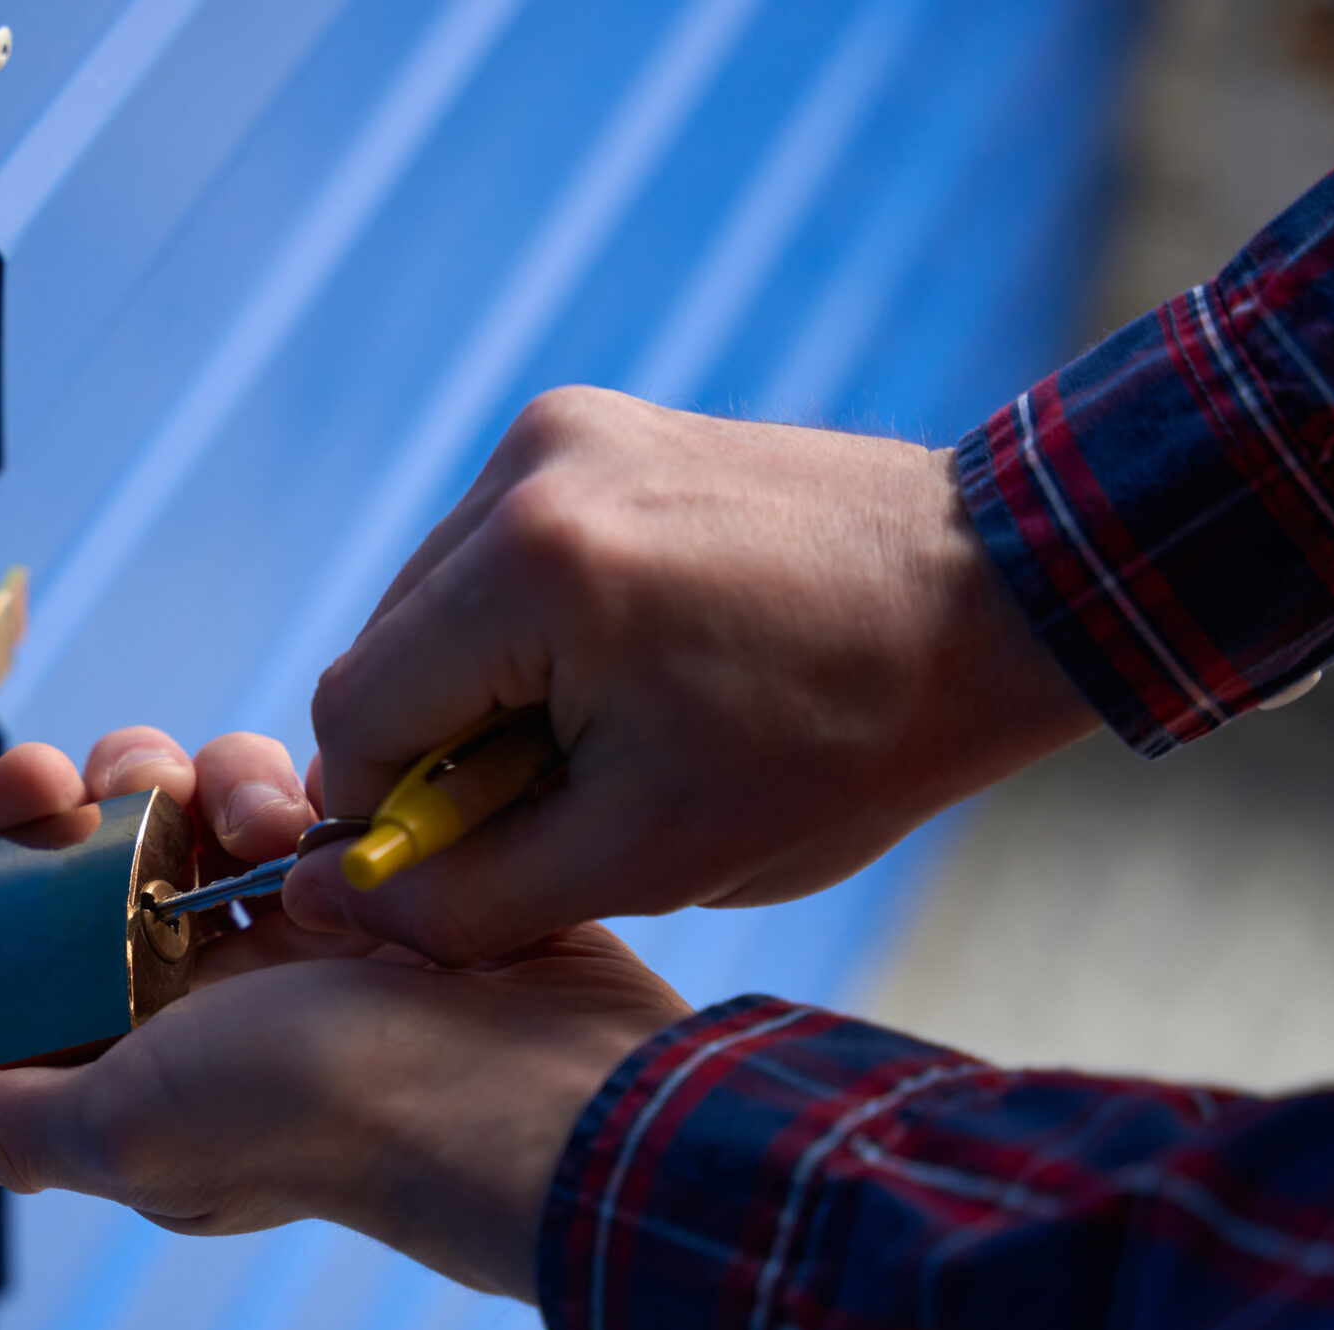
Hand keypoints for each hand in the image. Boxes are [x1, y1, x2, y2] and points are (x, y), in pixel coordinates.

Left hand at [0, 728, 691, 1299]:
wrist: (522, 1091)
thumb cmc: (323, 1122)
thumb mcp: (130, 1129)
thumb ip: (12, 1123)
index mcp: (144, 1052)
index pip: (47, 934)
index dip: (21, 855)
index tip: (24, 791)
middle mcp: (216, 993)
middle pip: (128, 845)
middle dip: (119, 790)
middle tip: (135, 781)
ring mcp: (303, 934)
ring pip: (217, 803)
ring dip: (220, 785)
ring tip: (260, 825)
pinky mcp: (383, 883)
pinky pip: (317, 792)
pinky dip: (308, 788)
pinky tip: (322, 823)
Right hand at [289, 387, 1097, 964]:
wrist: (1004, 595)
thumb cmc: (845, 737)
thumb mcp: (647, 857)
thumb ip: (465, 895)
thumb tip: (329, 900)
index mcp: (530, 567)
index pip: (354, 717)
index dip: (393, 816)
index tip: (478, 862)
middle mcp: (526, 468)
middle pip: (384, 652)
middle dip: (448, 750)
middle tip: (573, 802)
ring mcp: (562, 431)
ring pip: (434, 606)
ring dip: (488, 690)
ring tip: (620, 732)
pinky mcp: (597, 426)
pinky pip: (497, 555)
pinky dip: (530, 632)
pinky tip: (634, 668)